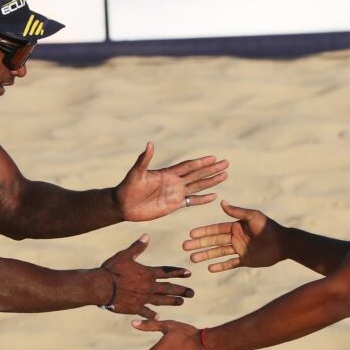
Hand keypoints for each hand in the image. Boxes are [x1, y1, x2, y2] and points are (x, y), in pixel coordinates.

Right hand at [101, 234, 193, 317]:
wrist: (101, 287)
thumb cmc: (112, 269)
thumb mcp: (125, 255)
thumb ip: (137, 247)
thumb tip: (147, 236)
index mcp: (147, 273)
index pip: (167, 272)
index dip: (178, 272)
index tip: (189, 273)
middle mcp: (148, 287)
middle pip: (168, 288)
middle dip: (181, 290)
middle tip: (192, 293)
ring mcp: (143, 298)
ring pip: (162, 300)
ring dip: (172, 301)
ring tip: (182, 302)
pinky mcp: (135, 308)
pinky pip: (146, 312)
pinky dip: (153, 315)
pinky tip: (159, 317)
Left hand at [114, 142, 228, 221]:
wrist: (123, 205)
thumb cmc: (127, 188)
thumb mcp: (136, 173)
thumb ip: (144, 160)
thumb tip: (149, 144)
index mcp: (167, 174)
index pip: (189, 166)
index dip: (201, 162)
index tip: (214, 157)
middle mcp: (174, 182)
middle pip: (197, 174)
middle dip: (212, 169)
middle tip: (226, 163)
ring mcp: (175, 193)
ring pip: (198, 186)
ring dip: (211, 181)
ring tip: (225, 175)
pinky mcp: (174, 205)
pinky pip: (192, 201)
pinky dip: (203, 199)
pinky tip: (214, 196)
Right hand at [182, 200, 283, 271]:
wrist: (284, 243)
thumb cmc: (269, 227)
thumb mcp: (253, 217)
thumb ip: (237, 212)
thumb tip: (222, 203)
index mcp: (235, 226)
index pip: (215, 229)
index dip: (203, 232)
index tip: (191, 234)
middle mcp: (235, 238)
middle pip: (213, 241)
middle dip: (199, 244)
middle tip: (185, 248)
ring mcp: (239, 249)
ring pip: (218, 253)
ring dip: (206, 255)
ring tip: (193, 259)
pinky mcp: (245, 260)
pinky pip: (230, 263)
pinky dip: (220, 266)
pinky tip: (209, 269)